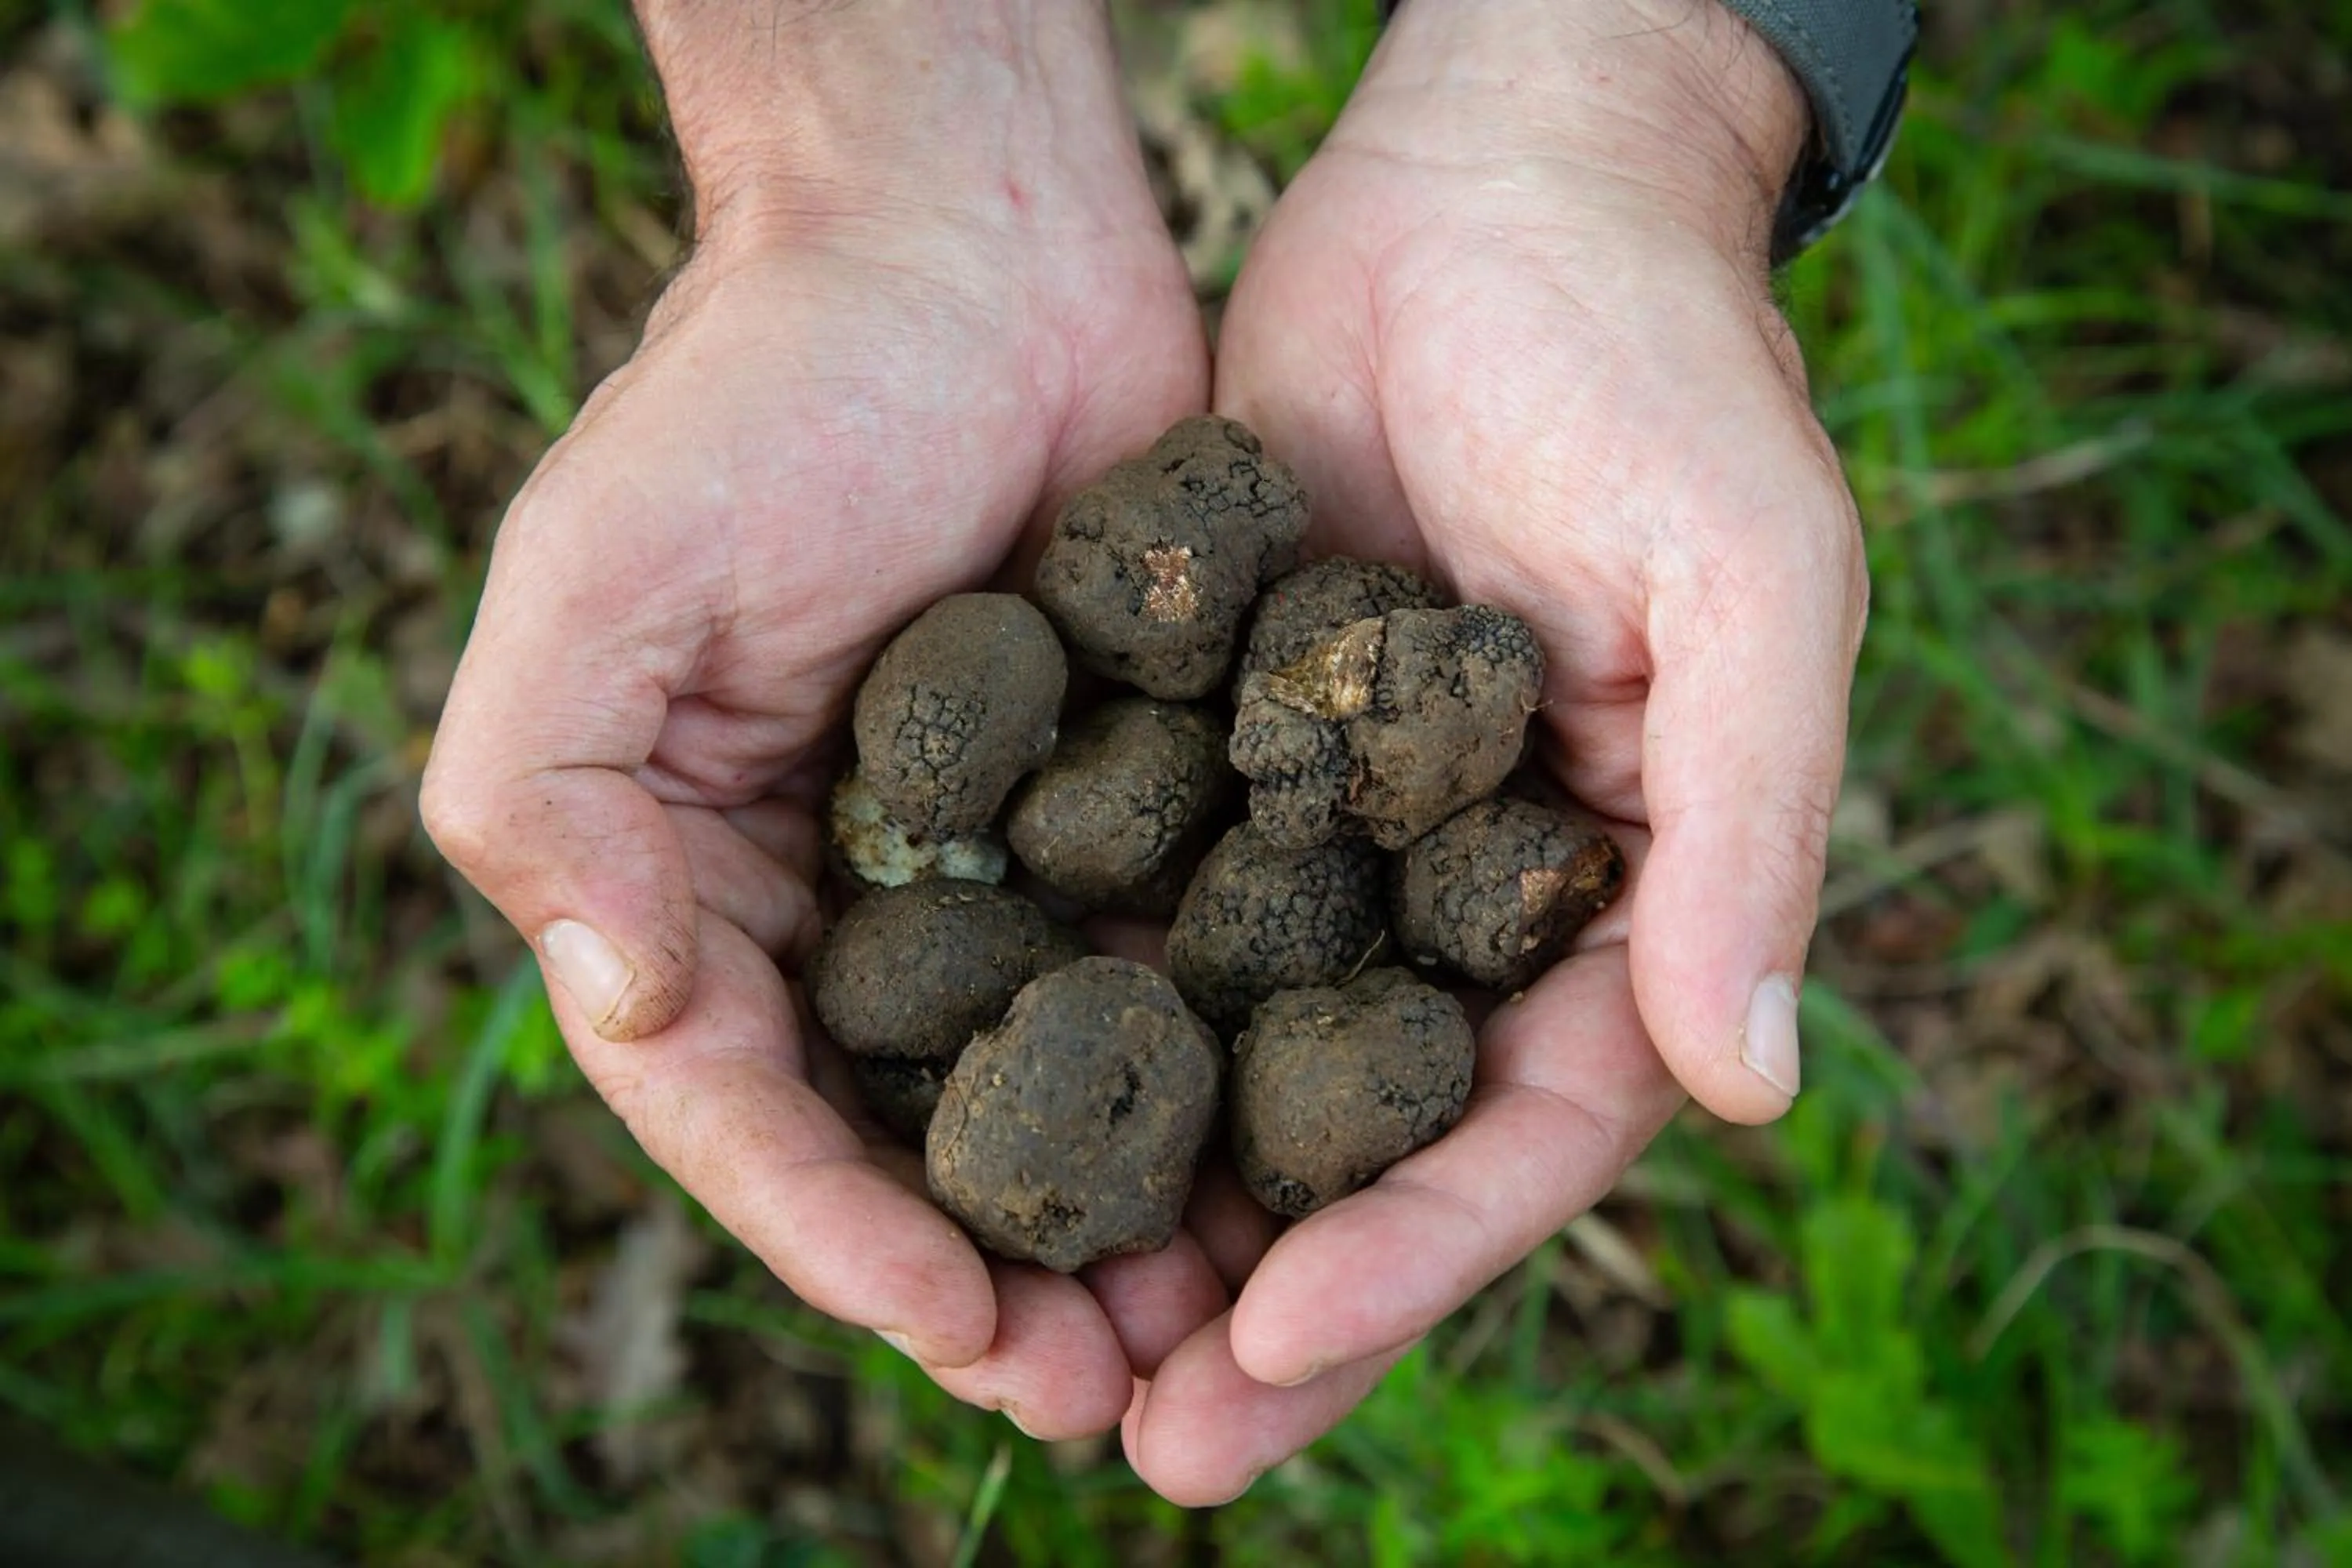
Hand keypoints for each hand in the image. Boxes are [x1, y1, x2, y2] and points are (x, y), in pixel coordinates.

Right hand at [421, 0, 1227, 1439]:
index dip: (844, 1238)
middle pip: (918, 1140)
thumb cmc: (763, 390)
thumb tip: (635, 1015)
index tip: (962, 1335)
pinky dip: (1228, 1079)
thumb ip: (555, 799)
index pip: (756, 1110)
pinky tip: (1304, 1167)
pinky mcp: (1138, 803)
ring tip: (1216, 1340)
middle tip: (1118, 1396)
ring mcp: (1004, 862)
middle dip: (1005, 1279)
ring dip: (1130, 1225)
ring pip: (1063, 1093)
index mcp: (705, 880)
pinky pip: (1178, 971)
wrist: (970, 237)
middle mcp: (854, 901)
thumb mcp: (597, 576)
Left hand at [1122, 0, 1866, 1501]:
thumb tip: (1748, 1087)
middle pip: (1366, 1152)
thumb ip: (1750, 832)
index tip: (1266, 1362)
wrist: (1495, 193)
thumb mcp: (1751, 585)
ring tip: (1026, 1340)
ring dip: (1149, 1212)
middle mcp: (1473, 902)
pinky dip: (1077, 1027)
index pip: (1524, 1134)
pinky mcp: (1219, 754)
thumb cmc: (1661, 371)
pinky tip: (971, 1121)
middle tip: (1133, 1446)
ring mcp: (1337, 836)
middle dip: (1262, 1306)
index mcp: (1622, 901)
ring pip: (1239, 1071)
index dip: (1409, 1264)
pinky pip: (1148, 917)